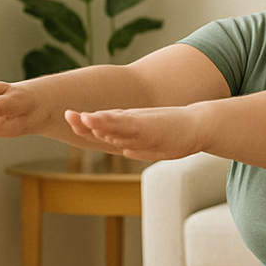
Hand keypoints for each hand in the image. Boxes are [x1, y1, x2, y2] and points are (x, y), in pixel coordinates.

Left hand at [65, 107, 199, 161]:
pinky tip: (99, 120)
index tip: (70, 120)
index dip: (85, 127)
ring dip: (95, 121)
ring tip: (77, 117)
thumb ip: (138, 146)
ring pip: (112, 123)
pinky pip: (126, 125)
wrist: (199, 124)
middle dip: (83, 122)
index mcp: (130, 128)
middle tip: (66, 115)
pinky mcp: (148, 126)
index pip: (103, 129)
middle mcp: (131, 124)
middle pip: (103, 125)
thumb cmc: (177, 135)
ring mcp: (139, 125)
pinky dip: (111, 122)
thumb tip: (124, 149)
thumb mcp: (153, 144)